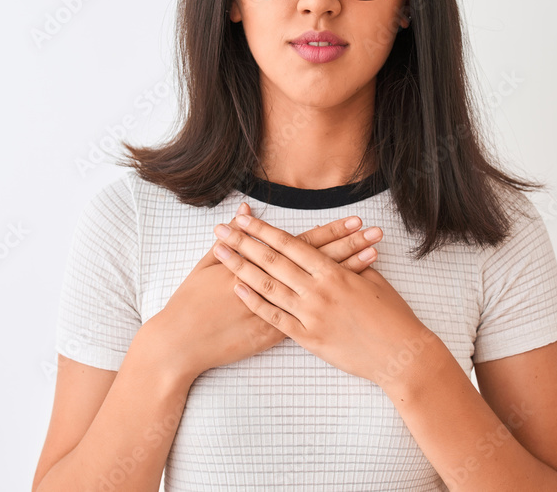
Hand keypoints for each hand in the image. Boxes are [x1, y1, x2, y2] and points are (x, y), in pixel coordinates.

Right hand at [151, 202, 384, 379]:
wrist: (180, 344)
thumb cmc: (191, 302)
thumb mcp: (208, 265)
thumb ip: (233, 238)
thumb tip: (244, 212)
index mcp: (259, 266)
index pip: (303, 245)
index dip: (330, 233)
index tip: (354, 221)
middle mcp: (275, 287)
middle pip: (320, 264)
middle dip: (350, 247)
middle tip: (376, 233)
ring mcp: (278, 313)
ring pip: (321, 290)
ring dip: (349, 272)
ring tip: (375, 257)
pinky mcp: (275, 336)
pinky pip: (312, 320)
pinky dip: (334, 308)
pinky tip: (352, 299)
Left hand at [211, 213, 437, 389]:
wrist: (400, 354)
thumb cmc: (391, 315)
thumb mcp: (372, 280)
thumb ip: (349, 262)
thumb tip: (335, 245)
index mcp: (335, 272)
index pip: (292, 245)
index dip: (265, 231)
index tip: (244, 220)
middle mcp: (319, 290)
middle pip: (273, 261)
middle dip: (244, 243)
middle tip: (221, 230)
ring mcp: (312, 315)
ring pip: (269, 287)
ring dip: (241, 268)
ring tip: (221, 254)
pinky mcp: (309, 338)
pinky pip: (276, 319)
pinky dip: (256, 302)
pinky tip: (239, 289)